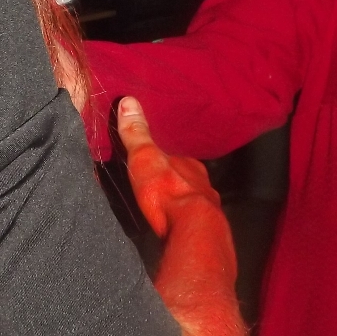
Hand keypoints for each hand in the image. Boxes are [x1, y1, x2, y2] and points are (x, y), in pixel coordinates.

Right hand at [117, 97, 226, 250]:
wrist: (193, 231)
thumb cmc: (167, 190)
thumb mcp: (145, 157)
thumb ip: (137, 133)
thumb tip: (129, 100)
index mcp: (190, 166)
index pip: (177, 159)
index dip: (166, 162)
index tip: (155, 166)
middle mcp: (203, 185)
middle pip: (187, 182)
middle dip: (175, 185)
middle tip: (158, 192)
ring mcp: (208, 210)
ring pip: (193, 204)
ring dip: (181, 207)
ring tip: (165, 214)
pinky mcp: (206, 235)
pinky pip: (194, 227)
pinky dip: (185, 228)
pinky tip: (175, 234)